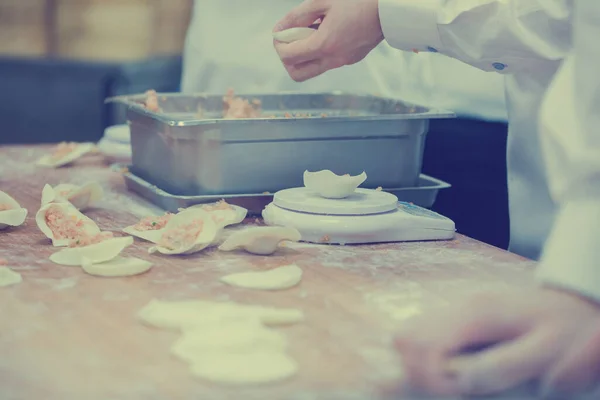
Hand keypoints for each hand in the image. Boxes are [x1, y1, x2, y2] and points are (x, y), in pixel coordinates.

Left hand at [273, 0, 382, 81]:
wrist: (389, 7)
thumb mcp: (323, 1)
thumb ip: (297, 16)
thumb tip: (279, 29)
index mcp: (325, 45)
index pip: (289, 56)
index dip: (279, 44)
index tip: (281, 32)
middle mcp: (334, 59)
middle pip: (297, 74)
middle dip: (288, 59)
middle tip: (292, 39)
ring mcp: (344, 61)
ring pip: (312, 69)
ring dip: (304, 55)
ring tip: (311, 31)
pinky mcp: (351, 58)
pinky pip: (327, 61)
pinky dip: (319, 50)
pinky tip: (326, 30)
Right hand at [392, 288, 599, 397]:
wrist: (575, 304)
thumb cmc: (566, 328)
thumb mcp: (546, 350)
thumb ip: (504, 366)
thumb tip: (460, 382)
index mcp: (478, 314)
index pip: (424, 343)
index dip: (428, 378)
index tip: (453, 396)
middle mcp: (460, 307)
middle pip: (406, 338)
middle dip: (417, 372)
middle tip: (448, 392)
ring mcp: (456, 309)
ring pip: (409, 335)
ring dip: (419, 365)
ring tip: (449, 383)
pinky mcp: (458, 317)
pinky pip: (423, 335)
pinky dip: (427, 357)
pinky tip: (453, 369)